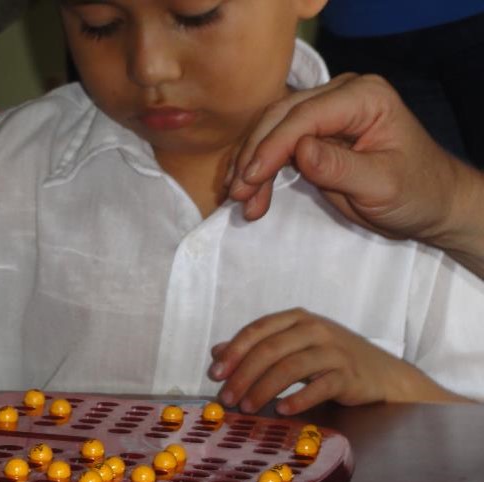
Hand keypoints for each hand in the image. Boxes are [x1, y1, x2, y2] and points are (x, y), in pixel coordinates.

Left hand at [207, 308, 464, 415]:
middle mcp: (315, 329)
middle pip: (270, 350)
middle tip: (227, 398)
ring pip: (290, 367)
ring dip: (264, 389)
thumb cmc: (331, 360)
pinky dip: (298, 399)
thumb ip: (257, 347)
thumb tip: (217, 352)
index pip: (257, 330)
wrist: (383, 375)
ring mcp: (333, 350)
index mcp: (296, 319)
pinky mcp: (348, 374)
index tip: (214, 374)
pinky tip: (282, 411)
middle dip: (243, 375)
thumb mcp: (293, 347)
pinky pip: (319, 386)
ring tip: (247, 408)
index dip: (233, 352)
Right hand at [226, 74, 483, 277]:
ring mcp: (325, 112)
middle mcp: (341, 95)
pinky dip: (258, 170)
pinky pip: (276, 145)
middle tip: (237, 193)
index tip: (249, 179)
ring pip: (271, 130)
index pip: (305, 115)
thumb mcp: (381, 185)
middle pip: (281, 117)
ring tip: (240, 200)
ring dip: (250, 165)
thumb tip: (300, 151)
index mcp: (364, 97)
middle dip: (254, 155)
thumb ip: (340, 166)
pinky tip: (248, 194)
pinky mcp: (313, 133)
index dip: (272, 146)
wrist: (428, 203)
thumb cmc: (415, 193)